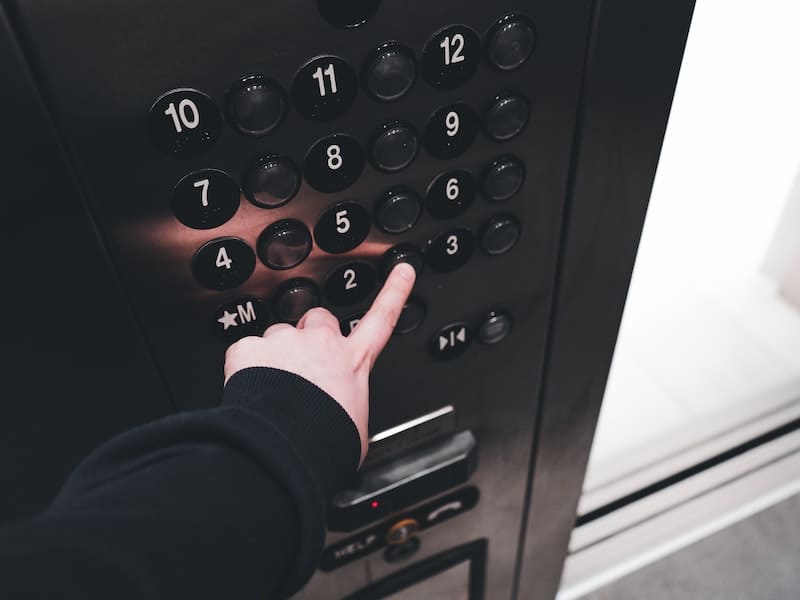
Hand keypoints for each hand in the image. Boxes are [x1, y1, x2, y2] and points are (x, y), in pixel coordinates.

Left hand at [224, 263, 415, 462]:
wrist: (286, 448)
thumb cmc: (323, 442)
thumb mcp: (355, 428)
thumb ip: (350, 408)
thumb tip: (345, 419)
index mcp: (353, 362)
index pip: (382, 319)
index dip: (394, 292)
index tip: (402, 271)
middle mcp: (321, 343)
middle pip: (318, 320)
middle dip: (310, 334)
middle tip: (302, 365)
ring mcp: (285, 342)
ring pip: (277, 337)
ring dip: (274, 357)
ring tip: (272, 390)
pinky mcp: (251, 348)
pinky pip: (243, 352)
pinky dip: (243, 369)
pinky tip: (249, 392)